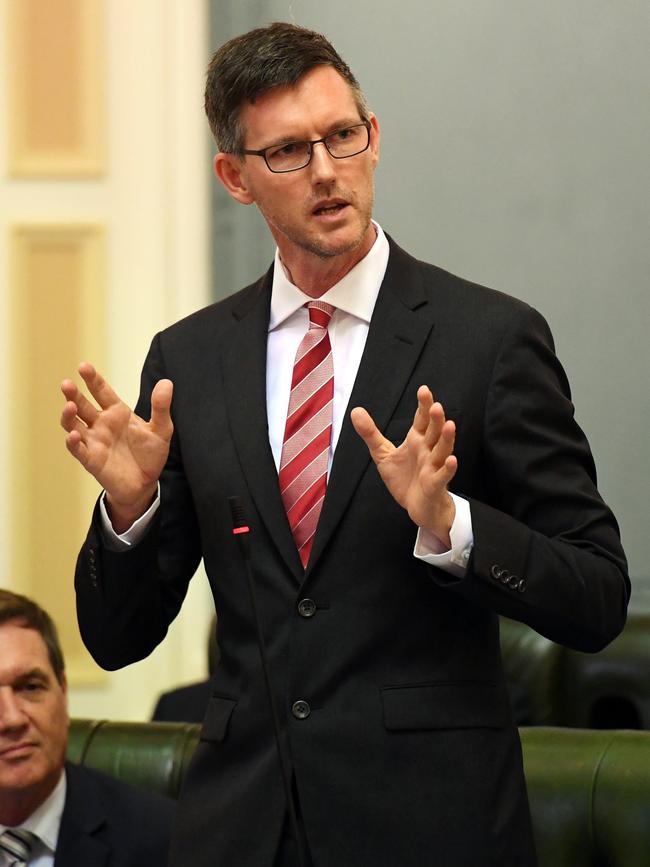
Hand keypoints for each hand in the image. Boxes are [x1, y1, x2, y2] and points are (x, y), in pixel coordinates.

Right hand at [60, 363, 172, 531]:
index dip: (92, 379)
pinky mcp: (92, 460)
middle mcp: (101, 424)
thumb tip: (167, 382)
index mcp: (117, 413)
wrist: (147, 483)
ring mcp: (94, 441)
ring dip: (69, 416)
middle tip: (67, 384)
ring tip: (70, 406)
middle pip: (82, 405)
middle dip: (73, 394)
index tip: (83, 367)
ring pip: (74, 425)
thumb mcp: (161, 429)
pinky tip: (74, 435)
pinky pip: (78, 450)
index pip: (101, 391)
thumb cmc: (151, 454)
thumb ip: (161, 407)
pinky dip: (73, 442)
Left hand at [350, 385, 457, 545]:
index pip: (422, 419)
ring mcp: (433, 467)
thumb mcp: (383, 454)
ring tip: (450, 425)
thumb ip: (370, 433)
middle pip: (434, 431)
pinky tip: (451, 460)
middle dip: (436, 419)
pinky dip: (448, 468)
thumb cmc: (404, 478)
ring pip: (442, 450)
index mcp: (417, 440)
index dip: (424, 405)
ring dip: (446, 438)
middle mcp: (428, 450)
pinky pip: (443, 475)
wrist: (417, 507)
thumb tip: (355, 411)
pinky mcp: (435, 484)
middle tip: (436, 405)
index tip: (423, 390)